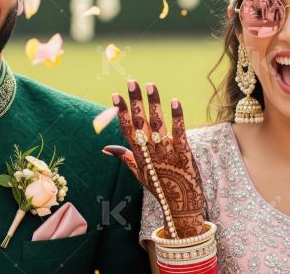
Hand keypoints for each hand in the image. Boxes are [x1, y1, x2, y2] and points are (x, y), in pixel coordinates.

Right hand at [103, 80, 205, 237]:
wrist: (181, 206)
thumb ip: (124, 157)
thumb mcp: (139, 174)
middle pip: (140, 122)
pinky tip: (175, 101)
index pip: (127, 129)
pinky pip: (179, 132)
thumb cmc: (159, 187)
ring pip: (157, 124)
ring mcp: (166, 152)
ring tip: (150, 85)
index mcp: (139, 155)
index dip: (121, 112)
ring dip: (154, 103)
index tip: (115, 95)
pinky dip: (176, 116)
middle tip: (132, 82)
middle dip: (136, 101)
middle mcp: (150, 152)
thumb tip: (105, 148)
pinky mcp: (184, 153)